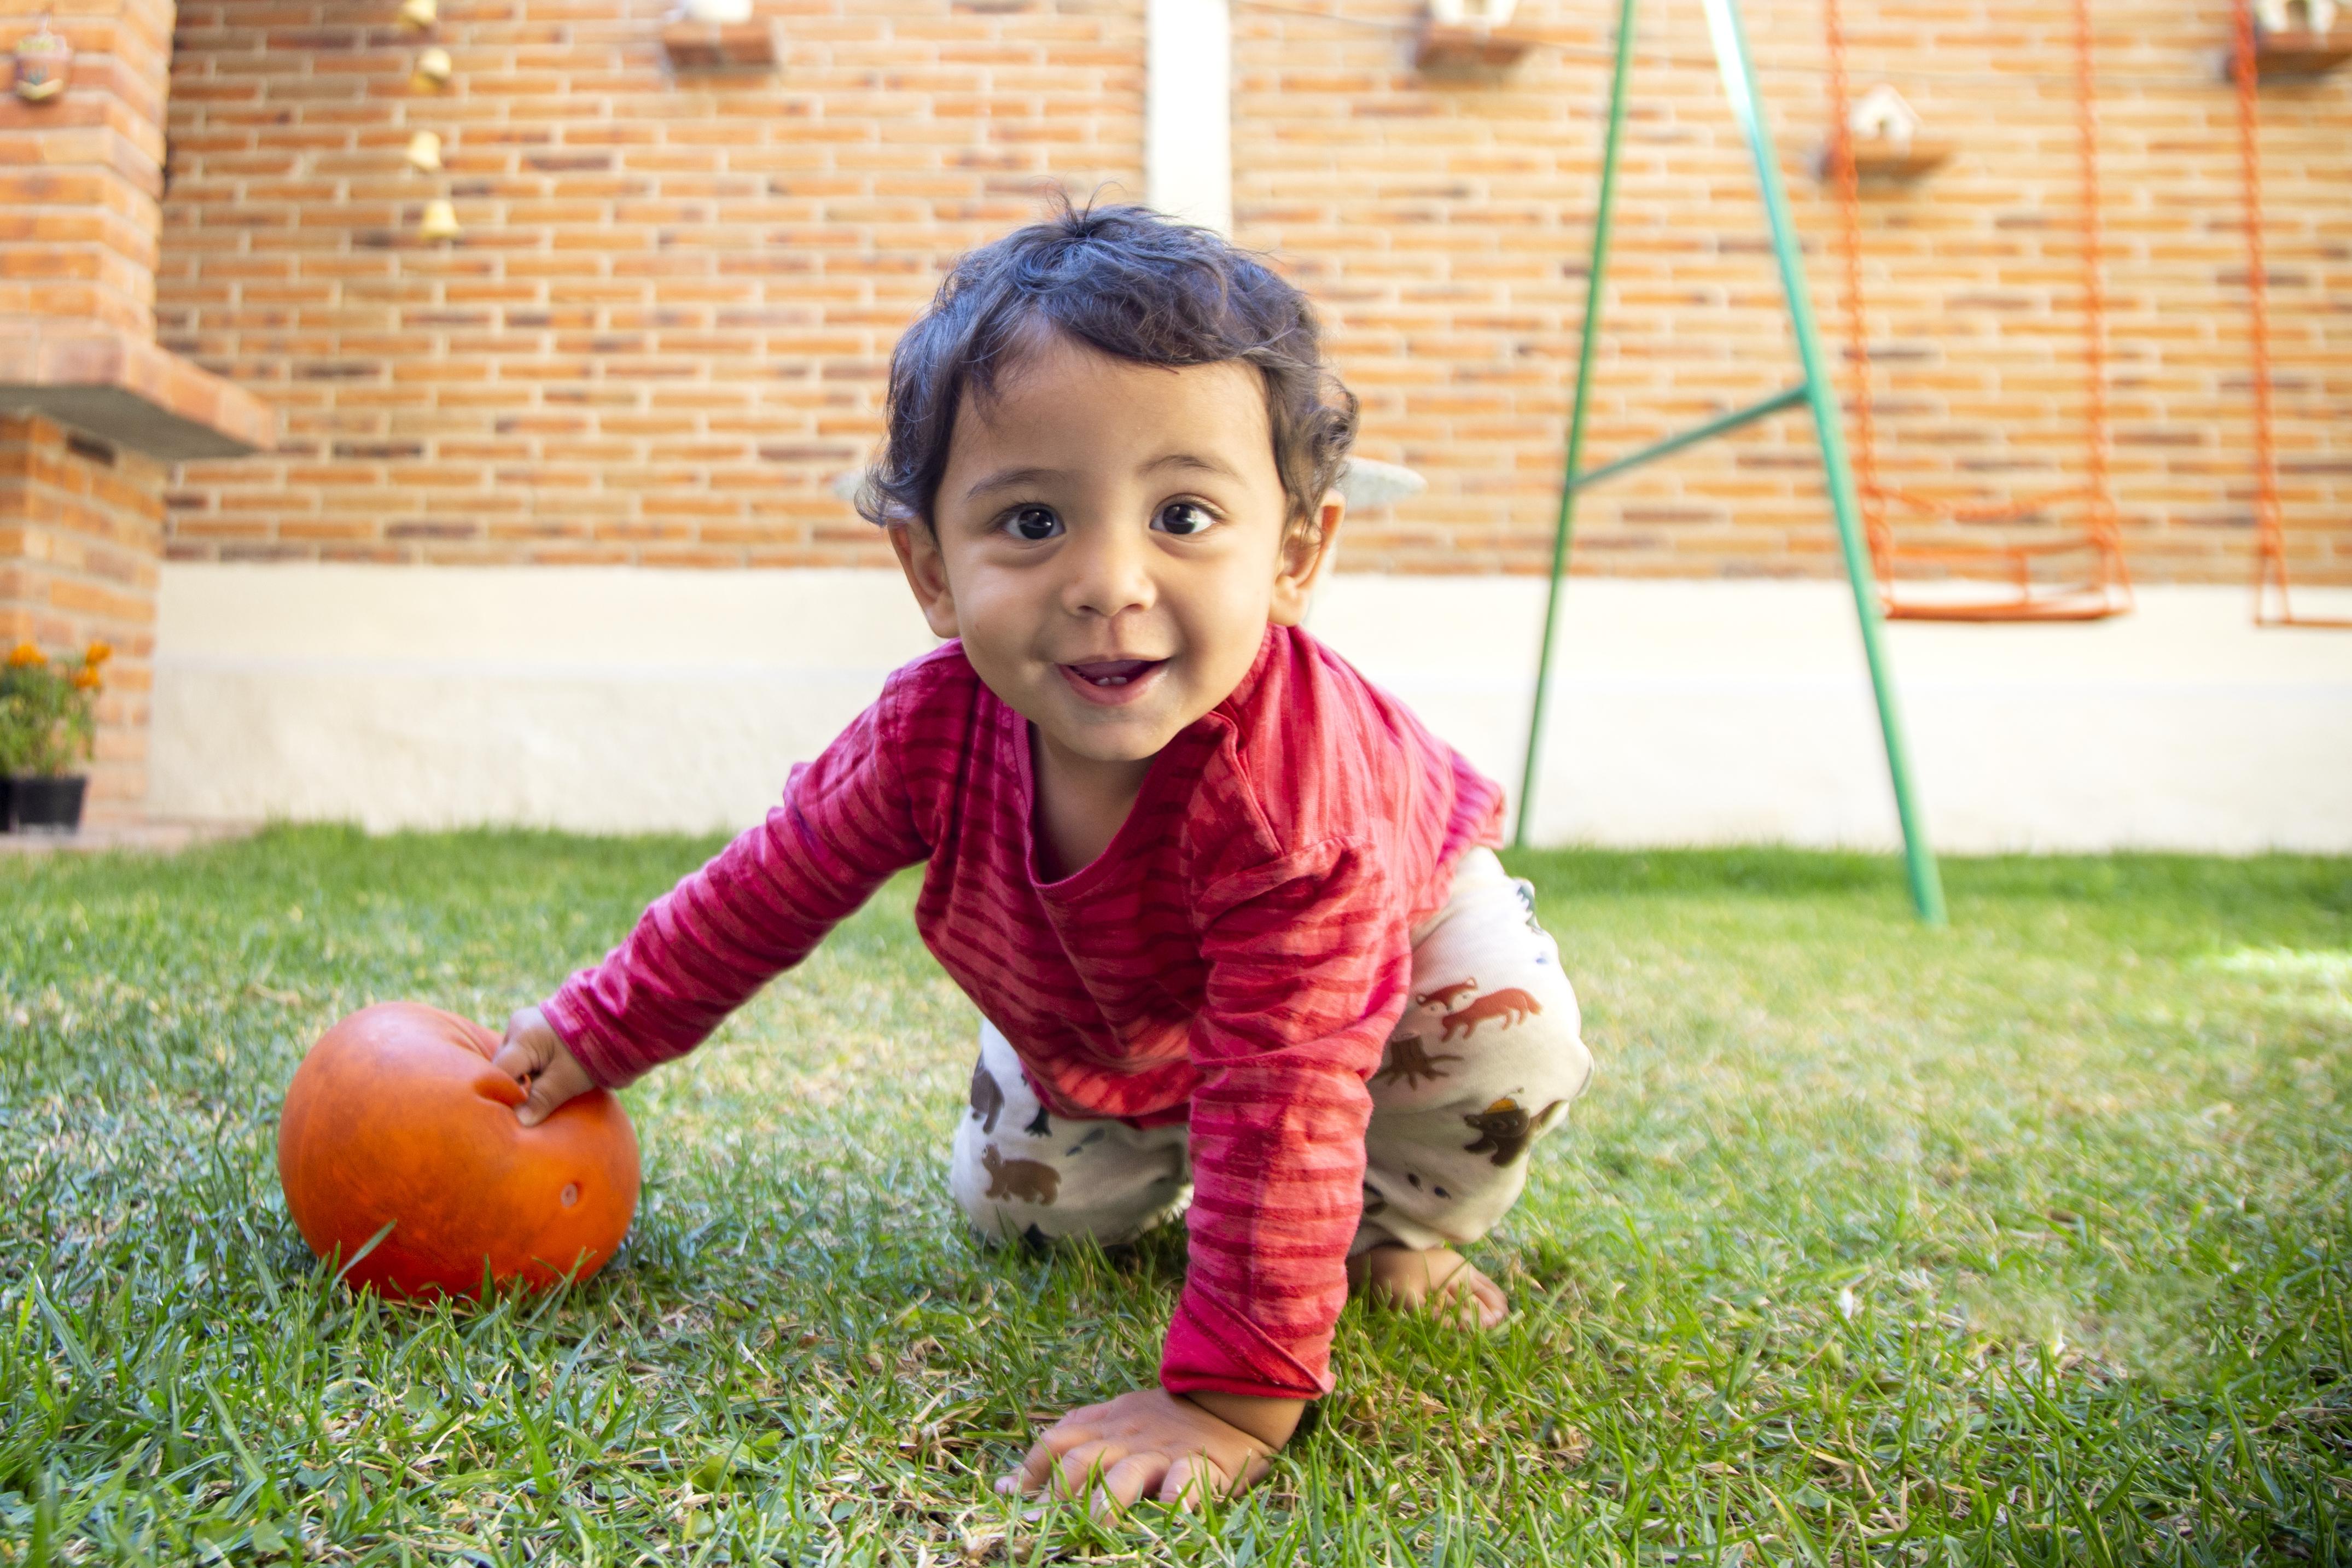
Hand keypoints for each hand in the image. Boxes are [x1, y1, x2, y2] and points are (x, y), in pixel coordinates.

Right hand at [489, 1006, 594, 1126]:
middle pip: (503, 1065)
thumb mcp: (566, 1080)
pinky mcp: (536, 1026)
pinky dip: (530, 1068)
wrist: (615, 1020)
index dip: (504, 1095)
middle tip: (524, 1108)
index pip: (499, 1072)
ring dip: (522, 1078)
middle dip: (512, 1087)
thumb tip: (520, 1121)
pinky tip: (543, 1080)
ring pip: (513, 1060)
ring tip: (538, 1094)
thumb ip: (540, 1100)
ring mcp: (525, 1024)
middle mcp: (517, 1026)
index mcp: (522, 1037)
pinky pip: (523, 1053)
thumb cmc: (591, 1051)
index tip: (512, 1115)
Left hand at [1000, 1388, 1297, 1513]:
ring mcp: (1161, 1451)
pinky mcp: (1198, 1465)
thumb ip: (1071, 1439)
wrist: (1228, 1400)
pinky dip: (1174, 1501)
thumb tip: (1008, 1485)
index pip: (1056, 1441)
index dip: (1029, 1469)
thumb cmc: (1165, 1418)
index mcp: (1106, 1423)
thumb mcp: (1116, 1416)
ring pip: (1125, 1474)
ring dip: (1104, 1504)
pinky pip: (1184, 1482)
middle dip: (1057, 1495)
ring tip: (1093, 1530)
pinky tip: (1167, 1519)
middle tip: (1038, 1528)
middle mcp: (1127, 1437)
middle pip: (1081, 1461)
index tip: (1010, 1497)